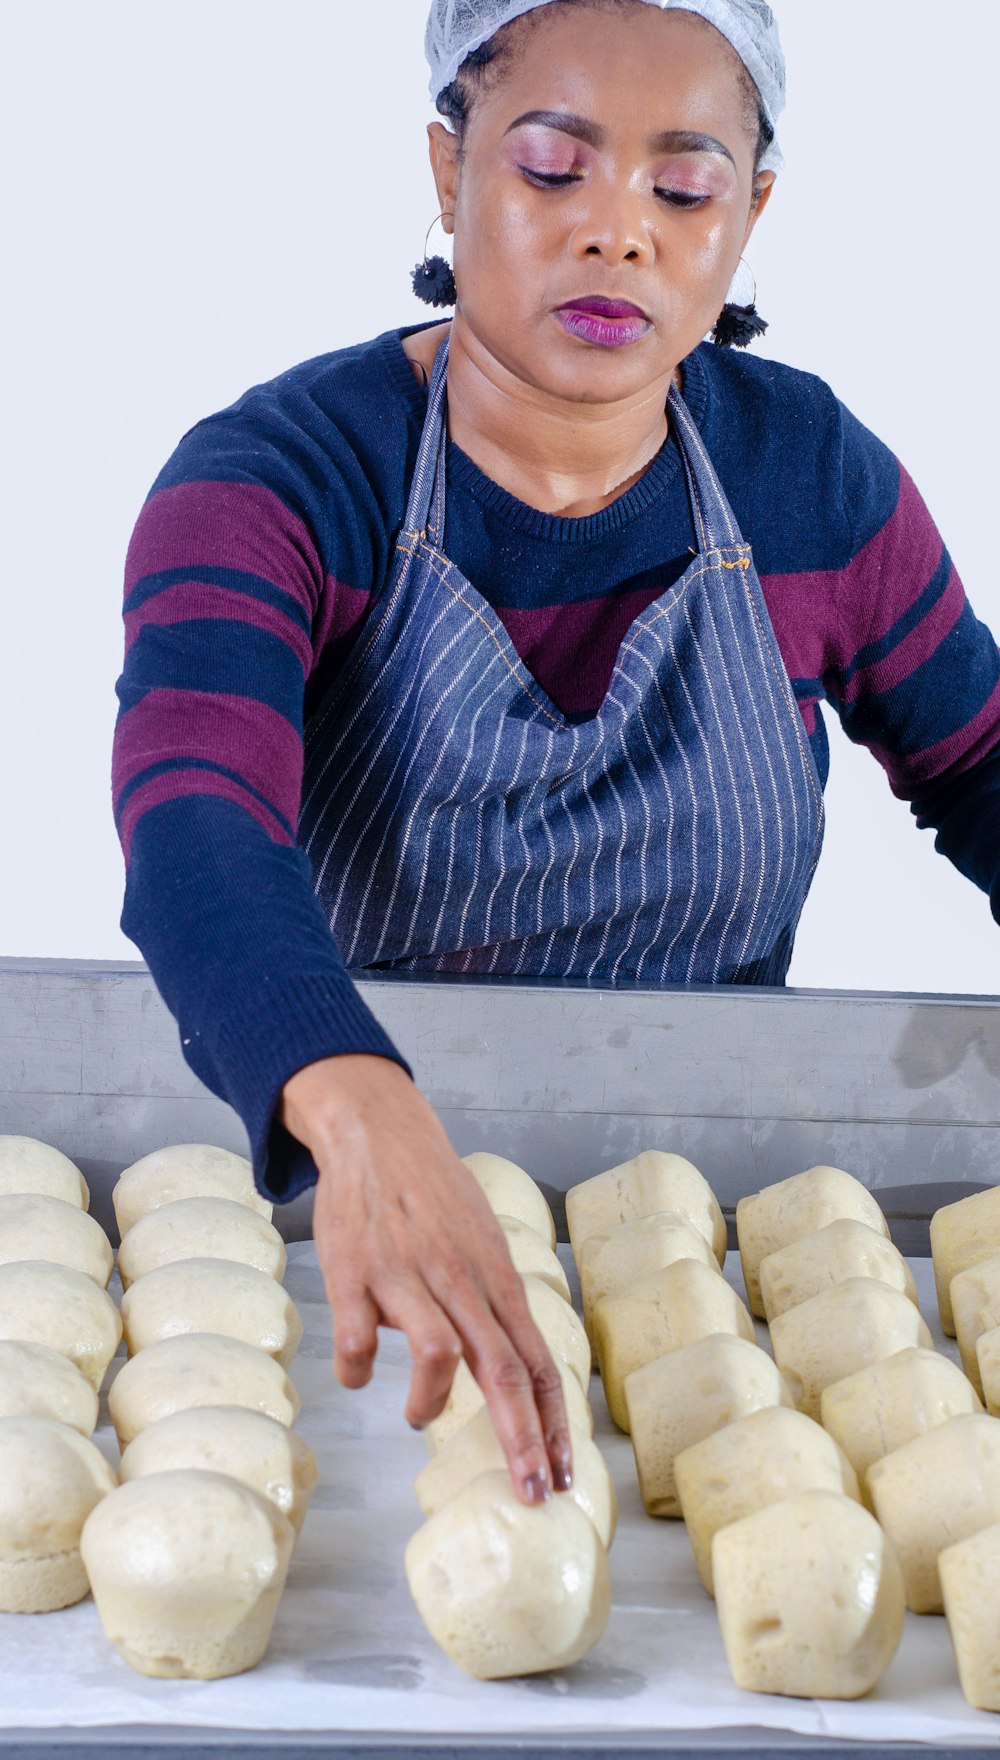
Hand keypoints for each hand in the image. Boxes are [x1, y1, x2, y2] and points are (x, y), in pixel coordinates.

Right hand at [281, 1054, 572, 1504]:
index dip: (554, 1422)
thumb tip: (502, 1366)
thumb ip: (493, 1302)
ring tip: (418, 1416)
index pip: (538, 1360)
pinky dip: (356, 1369)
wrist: (377, 1131)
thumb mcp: (481, 1242)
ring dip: (431, 1402)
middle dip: (523, 1439)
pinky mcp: (354, 1272)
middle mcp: (460, 1280)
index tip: (564, 1473)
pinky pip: (356, 1339)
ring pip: (438, 1354)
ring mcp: (407, 1276)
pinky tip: (355, 1373)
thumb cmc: (432, 1193)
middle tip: (533, 1493)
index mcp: (495, 1278)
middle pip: (504, 1370)